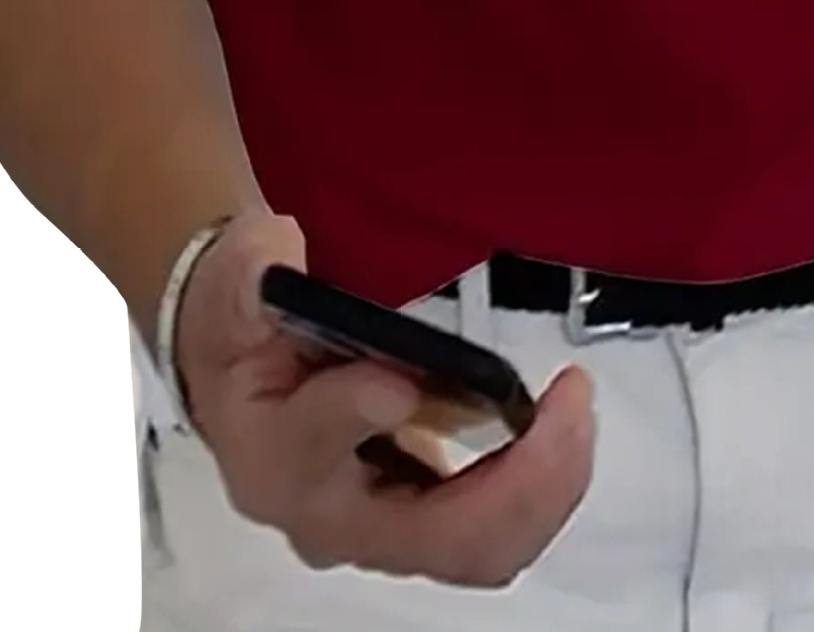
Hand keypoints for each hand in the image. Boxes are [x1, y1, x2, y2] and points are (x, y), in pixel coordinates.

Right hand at [174, 209, 595, 585]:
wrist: (243, 370)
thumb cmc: (245, 325)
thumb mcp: (237, 280)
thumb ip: (255, 276)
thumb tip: (281, 263)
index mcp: (269, 452)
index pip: (311, 447)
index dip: (355, 414)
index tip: (402, 382)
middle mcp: (327, 515)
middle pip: (433, 537)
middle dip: (517, 480)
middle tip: (566, 404)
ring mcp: (381, 529)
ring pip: (477, 549)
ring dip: (546, 487)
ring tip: (576, 409)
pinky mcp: (421, 520)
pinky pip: (494, 532)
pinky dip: (541, 487)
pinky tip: (563, 427)